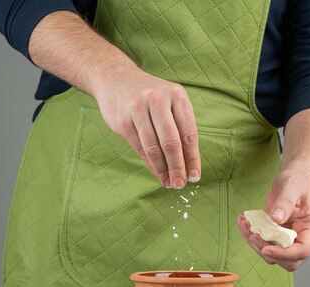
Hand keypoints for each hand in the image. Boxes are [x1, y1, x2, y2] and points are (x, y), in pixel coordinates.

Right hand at [92, 67, 199, 188]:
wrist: (115, 78)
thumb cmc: (149, 96)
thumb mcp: (169, 101)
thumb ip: (180, 127)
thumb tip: (189, 163)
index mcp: (176, 95)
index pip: (188, 133)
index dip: (192, 158)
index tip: (194, 176)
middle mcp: (158, 100)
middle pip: (171, 142)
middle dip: (178, 167)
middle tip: (181, 184)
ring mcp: (138, 110)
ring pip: (154, 147)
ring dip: (163, 169)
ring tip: (170, 183)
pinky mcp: (123, 121)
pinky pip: (140, 148)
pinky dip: (150, 164)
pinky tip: (157, 173)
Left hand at [237, 168, 309, 270]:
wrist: (290, 180)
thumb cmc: (296, 183)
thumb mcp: (291, 188)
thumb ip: (285, 203)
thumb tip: (277, 218)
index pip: (303, 250)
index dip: (284, 254)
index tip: (266, 249)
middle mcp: (302, 238)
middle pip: (288, 260)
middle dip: (268, 251)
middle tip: (253, 236)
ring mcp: (288, 239)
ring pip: (272, 256)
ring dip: (256, 245)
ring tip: (245, 225)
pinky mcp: (276, 237)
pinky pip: (263, 245)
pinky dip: (251, 237)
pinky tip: (244, 223)